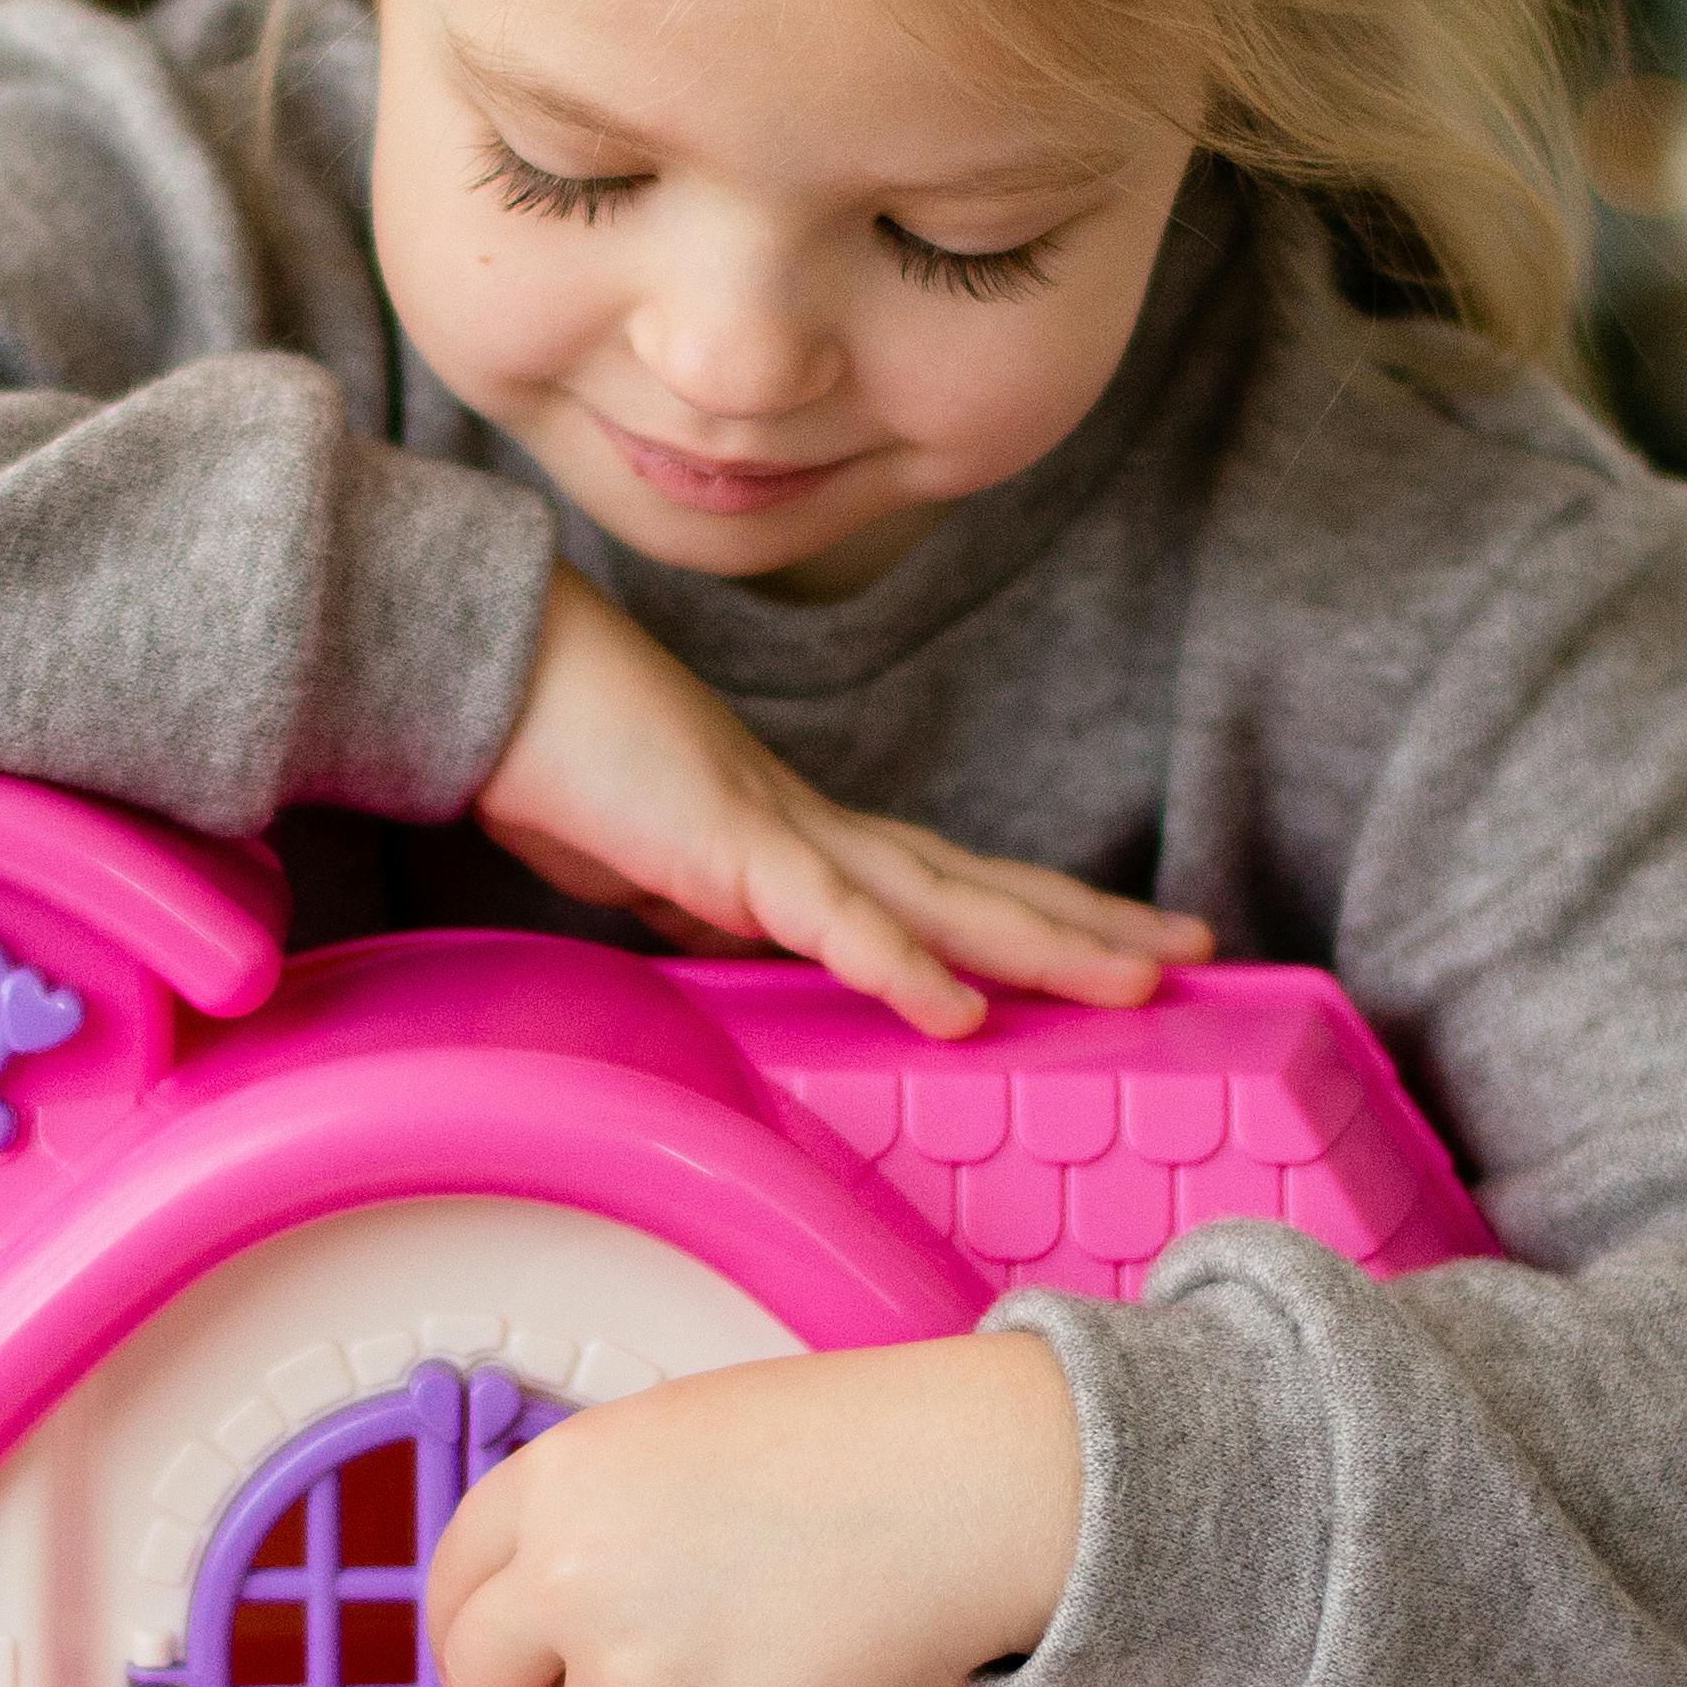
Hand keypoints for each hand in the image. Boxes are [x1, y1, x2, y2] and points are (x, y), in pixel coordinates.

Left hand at [431, 1334, 1078, 1686]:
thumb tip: (550, 1596)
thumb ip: (593, 1514)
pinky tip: (807, 1668)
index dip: (478, 1616)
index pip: (454, 1579)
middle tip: (617, 1668)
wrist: (967, 1490)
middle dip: (534, 1684)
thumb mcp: (678, 1439)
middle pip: (482, 1674)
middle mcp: (568, 1580)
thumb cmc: (852, 1447)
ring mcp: (633, 1673)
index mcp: (556, 1482)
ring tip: (770, 1626)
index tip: (506, 1640)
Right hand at [474, 571, 1208, 1037]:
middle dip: (1089, 923)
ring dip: (1041, 942)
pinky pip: (830, 918)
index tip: (1119, 943)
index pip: (945, 885)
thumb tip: (737, 941)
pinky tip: (960, 1009)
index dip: (1036, 913)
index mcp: (799, 840)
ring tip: (1137, 978)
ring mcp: (780, 835)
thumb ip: (703, 902)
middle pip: (979, 886)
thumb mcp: (645, 863)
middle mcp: (816, 830)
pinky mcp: (727, 849)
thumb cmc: (554, 758)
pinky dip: (899, 964)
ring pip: (940, 900)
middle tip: (1197, 951)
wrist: (489, 677)